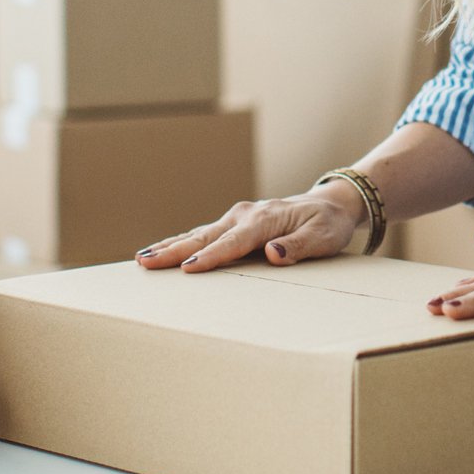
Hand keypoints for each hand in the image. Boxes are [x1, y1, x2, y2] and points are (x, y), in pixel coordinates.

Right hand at [135, 184, 364, 272]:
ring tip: (143, 258)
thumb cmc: (328, 224)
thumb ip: (299, 246)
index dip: (211, 256)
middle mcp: (246, 215)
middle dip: (175, 250)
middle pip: (206, 236)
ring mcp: (238, 218)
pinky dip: (182, 242)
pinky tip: (162, 251)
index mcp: (266, 219)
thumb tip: (272, 253)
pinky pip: (204, 234)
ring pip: (199, 233)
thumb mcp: (324, 237)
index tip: (188, 268)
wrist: (330, 205)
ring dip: (171, 245)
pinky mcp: (235, 224)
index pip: (234, 242)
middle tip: (146, 262)